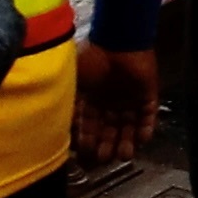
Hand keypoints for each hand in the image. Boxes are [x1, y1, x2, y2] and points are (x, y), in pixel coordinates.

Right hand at [73, 42, 157, 163]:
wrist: (117, 39)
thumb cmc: (91, 58)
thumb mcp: (71, 82)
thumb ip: (64, 101)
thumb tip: (48, 121)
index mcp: (92, 100)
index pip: (90, 127)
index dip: (89, 141)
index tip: (86, 154)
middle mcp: (111, 102)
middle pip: (110, 130)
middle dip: (108, 146)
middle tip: (105, 158)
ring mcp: (130, 98)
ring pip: (130, 126)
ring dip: (128, 142)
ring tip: (124, 154)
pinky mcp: (148, 93)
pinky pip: (149, 114)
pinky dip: (147, 127)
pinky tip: (142, 139)